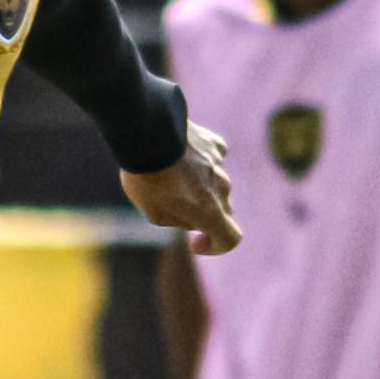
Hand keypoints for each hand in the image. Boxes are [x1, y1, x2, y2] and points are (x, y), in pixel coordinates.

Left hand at [121, 121, 239, 257]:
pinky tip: (178, 157)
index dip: (216, 246)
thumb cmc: (148, 177)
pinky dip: (200, 163)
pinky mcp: (214, 144)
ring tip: (166, 177)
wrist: (148, 131)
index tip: (195, 243)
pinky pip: (212, 160)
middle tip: (172, 206)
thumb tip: (192, 216)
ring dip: (198, 186)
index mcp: (210, 211)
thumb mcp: (154, 213)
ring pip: (215, 184)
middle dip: (202, 214)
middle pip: (220, 210)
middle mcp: (222, 189)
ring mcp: (220, 164)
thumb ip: (179, 220)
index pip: (231, 239)